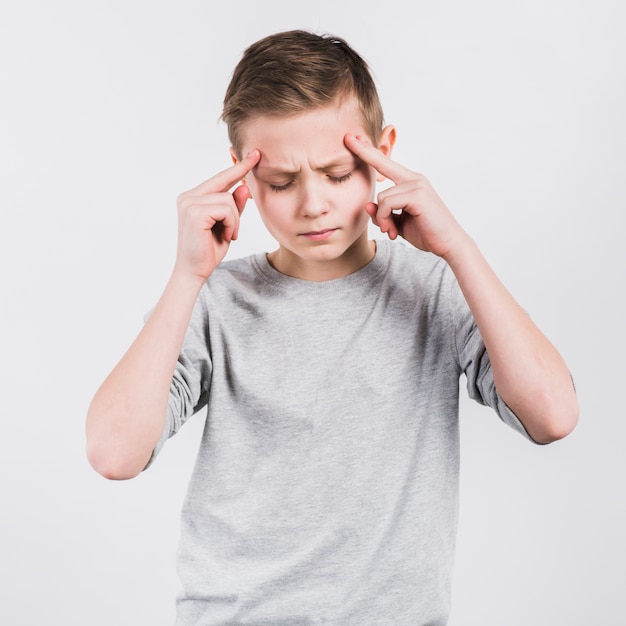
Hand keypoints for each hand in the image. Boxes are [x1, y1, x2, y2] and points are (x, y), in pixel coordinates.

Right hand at [174, 150, 260, 280]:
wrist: (194, 272)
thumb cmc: (209, 250)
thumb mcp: (227, 225)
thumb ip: (233, 206)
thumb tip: (243, 186)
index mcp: (193, 197)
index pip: (219, 179)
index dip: (237, 167)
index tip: (254, 154)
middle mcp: (188, 197)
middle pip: (224, 184)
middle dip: (240, 190)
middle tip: (254, 172)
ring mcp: (189, 203)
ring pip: (228, 200)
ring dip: (235, 220)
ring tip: (230, 234)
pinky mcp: (194, 213)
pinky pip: (226, 209)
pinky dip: (232, 224)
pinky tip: (227, 236)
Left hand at [344, 134, 467, 258]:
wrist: (449, 244)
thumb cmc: (427, 233)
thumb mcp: (398, 223)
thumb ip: (383, 213)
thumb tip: (367, 205)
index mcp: (411, 182)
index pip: (386, 164)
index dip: (369, 152)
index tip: (353, 139)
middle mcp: (414, 179)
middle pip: (382, 163)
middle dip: (363, 152)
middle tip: (347, 137)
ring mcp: (417, 185)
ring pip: (381, 196)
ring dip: (381, 217)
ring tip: (390, 230)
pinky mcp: (417, 195)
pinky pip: (387, 203)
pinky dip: (385, 218)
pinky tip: (394, 230)